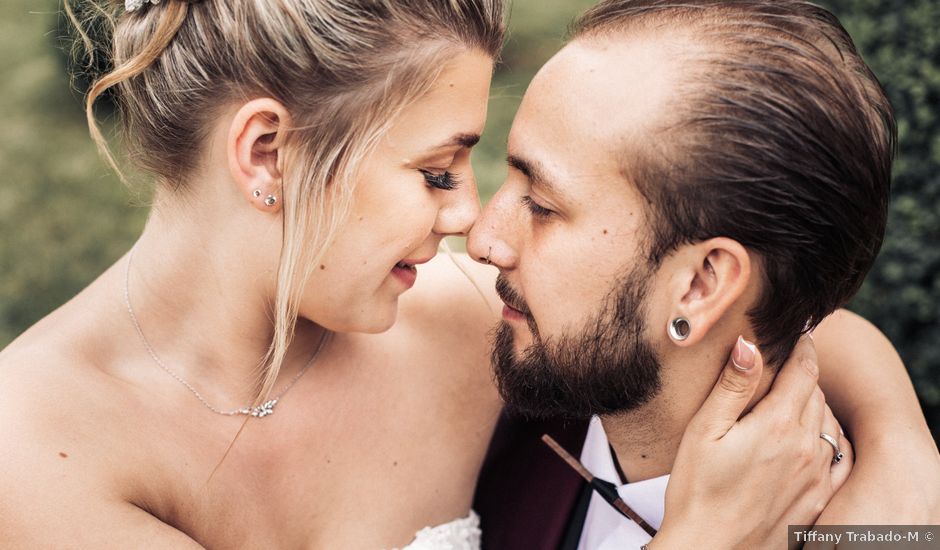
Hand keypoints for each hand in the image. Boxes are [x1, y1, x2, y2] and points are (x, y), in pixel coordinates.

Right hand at [653, 335, 851, 548]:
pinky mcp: (817, 498)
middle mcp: (806, 447)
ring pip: (827, 423)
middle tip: (784, 364)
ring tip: (789, 400)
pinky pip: (837, 456)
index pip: (803, 371)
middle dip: (803, 374)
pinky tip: (810, 437)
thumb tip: (750, 344)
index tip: (796, 334)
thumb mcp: (704, 431)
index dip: (801, 347)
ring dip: (812, 405)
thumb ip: (732, 386)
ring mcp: (816, 475)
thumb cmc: (697, 492)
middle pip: (816, 394)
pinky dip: (828, 437)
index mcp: (777, 425)